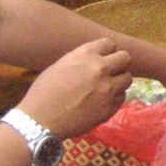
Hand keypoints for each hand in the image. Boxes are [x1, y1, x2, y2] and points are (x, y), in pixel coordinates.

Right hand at [16, 38, 131, 138]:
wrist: (39, 122)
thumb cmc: (43, 93)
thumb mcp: (60, 66)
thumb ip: (82, 60)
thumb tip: (96, 59)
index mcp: (85, 55)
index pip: (110, 43)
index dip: (106, 52)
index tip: (102, 59)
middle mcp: (100, 68)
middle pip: (125, 58)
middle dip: (118, 64)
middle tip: (109, 72)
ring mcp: (108, 89)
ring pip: (127, 78)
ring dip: (118, 82)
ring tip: (105, 89)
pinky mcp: (110, 107)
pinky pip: (122, 97)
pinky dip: (114, 98)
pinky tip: (101, 102)